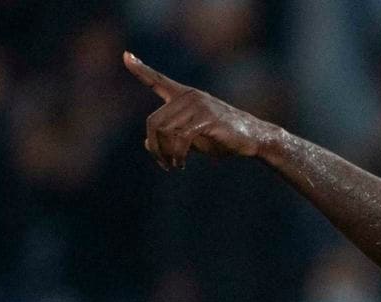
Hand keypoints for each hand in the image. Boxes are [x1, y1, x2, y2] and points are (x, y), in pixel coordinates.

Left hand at [123, 51, 276, 169]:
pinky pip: (181, 137)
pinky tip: (181, 163)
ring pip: (165, 131)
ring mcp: (199, 105)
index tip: (126, 56)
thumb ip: (170, 136)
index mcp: (184, 96)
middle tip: (165, 164)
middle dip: (156, 147)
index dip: (141, 69)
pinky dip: (177, 154)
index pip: (157, 80)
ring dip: (166, 154)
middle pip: (154, 122)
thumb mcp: (193, 138)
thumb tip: (146, 143)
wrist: (254, 139)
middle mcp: (189, 96)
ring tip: (175, 166)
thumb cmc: (223, 138)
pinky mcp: (208, 118)